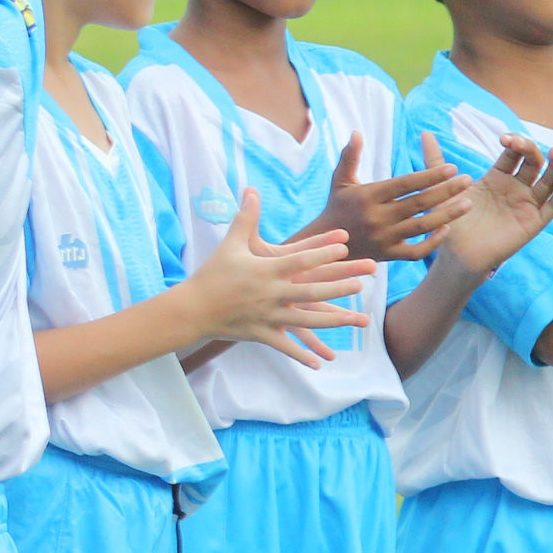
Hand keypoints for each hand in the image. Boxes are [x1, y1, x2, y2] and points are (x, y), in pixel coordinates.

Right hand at [190, 190, 376, 367]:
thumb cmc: (212, 273)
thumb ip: (245, 217)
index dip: (323, 252)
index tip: (345, 246)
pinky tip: (321, 362)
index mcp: (265, 270)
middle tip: (361, 283)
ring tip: (356, 319)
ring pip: (307, 319)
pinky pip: (285, 345)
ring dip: (334, 320)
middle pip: (311, 290)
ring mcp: (267, 316)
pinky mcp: (261, 334)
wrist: (191, 307)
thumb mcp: (230, 244)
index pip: (300, 259)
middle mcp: (270, 293)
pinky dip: (303, 354)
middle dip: (338, 287)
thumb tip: (251, 190)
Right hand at [316, 132, 473, 261]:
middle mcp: (376, 217)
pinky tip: (446, 229)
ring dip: (448, 214)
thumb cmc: (337, 206)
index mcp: (367, 196)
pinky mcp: (387, 255)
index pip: (404, 184)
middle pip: (418, 203)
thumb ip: (349, 156)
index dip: (429, 175)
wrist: (325, 243)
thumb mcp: (340, 181)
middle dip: (446, 191)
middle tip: (468, 180)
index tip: (452, 167)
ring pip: (422, 226)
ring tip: (468, 203)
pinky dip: (432, 242)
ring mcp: (383, 238)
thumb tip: (357, 132)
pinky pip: (416, 252)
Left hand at [435, 132, 552, 275]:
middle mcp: (515, 188)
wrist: (455, 253)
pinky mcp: (533, 222)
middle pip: (533, 163)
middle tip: (518, 143)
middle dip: (530, 149)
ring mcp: (526, 204)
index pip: (514, 154)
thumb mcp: (442, 188)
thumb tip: (424, 133)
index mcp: (497, 178)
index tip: (504, 138)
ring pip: (548, 181)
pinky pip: (552, 206)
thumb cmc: (449, 221)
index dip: (514, 143)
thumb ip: (435, 161)